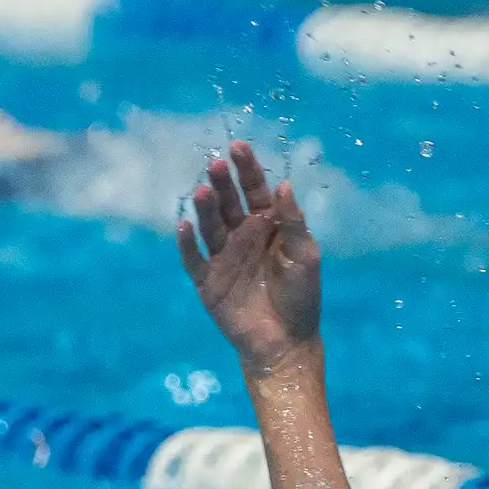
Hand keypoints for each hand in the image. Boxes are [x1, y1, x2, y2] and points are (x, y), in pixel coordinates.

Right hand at [178, 139, 321, 377]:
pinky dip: (186, 244)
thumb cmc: (301, 296)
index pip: (255, 190)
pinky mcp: (207, 280)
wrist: (286, 342)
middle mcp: (242, 235)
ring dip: (205, 208)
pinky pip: (193, 258)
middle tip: (215, 164)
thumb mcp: (304, 255)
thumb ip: (292, 221)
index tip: (237, 146)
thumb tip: (283, 184)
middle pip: (228, 202)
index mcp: (267, 225)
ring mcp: (223, 257)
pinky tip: (184, 226)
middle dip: (222, 182)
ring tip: (202, 192)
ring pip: (210, 225)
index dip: (246, 168)